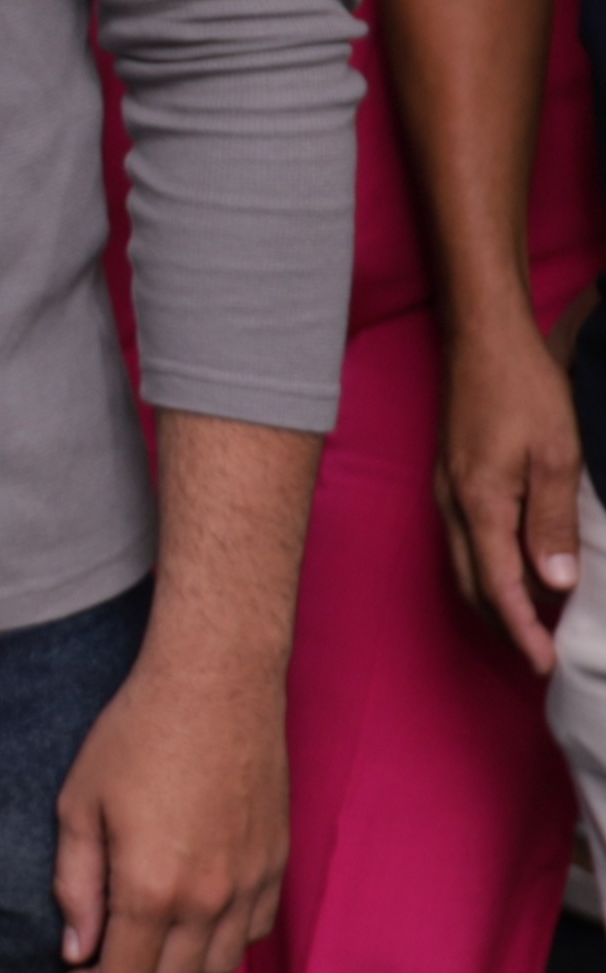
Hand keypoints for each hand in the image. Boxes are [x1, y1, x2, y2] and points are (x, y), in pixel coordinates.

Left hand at [51, 652, 284, 971]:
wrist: (216, 685)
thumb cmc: (137, 735)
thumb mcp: (80, 803)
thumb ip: (75, 884)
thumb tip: (75, 950)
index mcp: (151, 888)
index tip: (81, 972)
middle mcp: (208, 900)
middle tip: (109, 960)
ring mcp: (250, 886)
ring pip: (222, 967)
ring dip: (184, 968)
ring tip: (148, 950)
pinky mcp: (276, 868)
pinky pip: (254, 933)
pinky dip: (223, 943)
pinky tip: (194, 926)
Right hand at [439, 316, 584, 674]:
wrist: (484, 339)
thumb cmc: (524, 391)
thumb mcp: (556, 457)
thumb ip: (553, 522)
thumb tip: (554, 583)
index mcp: (481, 503)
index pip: (499, 586)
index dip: (522, 630)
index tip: (544, 664)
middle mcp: (454, 504)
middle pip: (472, 584)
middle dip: (505, 624)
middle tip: (542, 654)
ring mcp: (447, 490)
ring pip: (466, 564)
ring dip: (498, 597)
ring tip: (538, 619)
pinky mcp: (452, 477)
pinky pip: (467, 539)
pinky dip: (491, 567)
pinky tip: (522, 565)